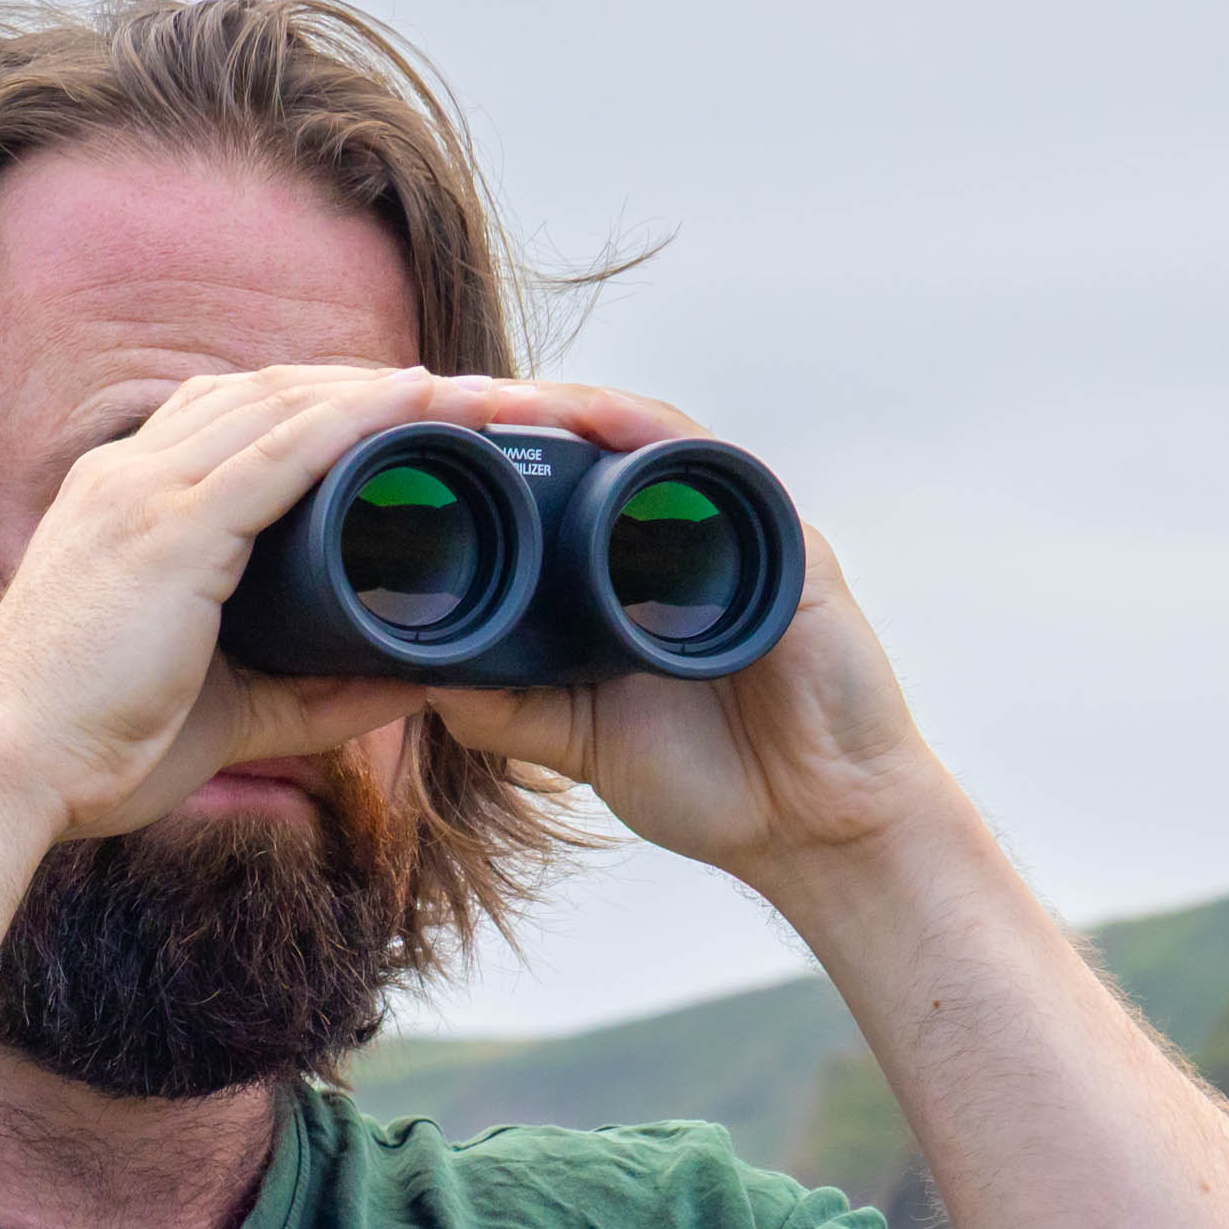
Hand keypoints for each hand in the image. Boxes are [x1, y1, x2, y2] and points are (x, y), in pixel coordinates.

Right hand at [0, 364, 465, 839]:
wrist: (5, 770)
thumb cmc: (91, 746)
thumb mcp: (221, 710)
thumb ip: (309, 696)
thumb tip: (403, 690)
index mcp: (121, 501)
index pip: (232, 417)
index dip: (320, 404)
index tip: (402, 416)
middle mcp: (128, 474)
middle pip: (268, 392)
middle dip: (367, 384)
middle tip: (463, 395)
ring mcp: (145, 492)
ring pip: (285, 405)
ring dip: (384, 391)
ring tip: (470, 393)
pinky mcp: (171, 530)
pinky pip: (284, 451)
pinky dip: (358, 420)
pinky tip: (420, 403)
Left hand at [418, 383, 961, 890]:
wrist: (811, 830)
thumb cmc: (713, 782)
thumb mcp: (581, 741)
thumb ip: (510, 708)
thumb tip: (422, 673)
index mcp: (635, 575)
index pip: (561, 490)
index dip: (497, 461)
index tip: (418, 448)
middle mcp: (687, 539)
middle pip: (599, 445)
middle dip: (521, 414)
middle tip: (437, 403)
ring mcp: (739, 535)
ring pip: (649, 437)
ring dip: (574, 408)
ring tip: (500, 399)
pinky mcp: (788, 547)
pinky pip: (718, 468)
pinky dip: (655, 436)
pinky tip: (603, 420)